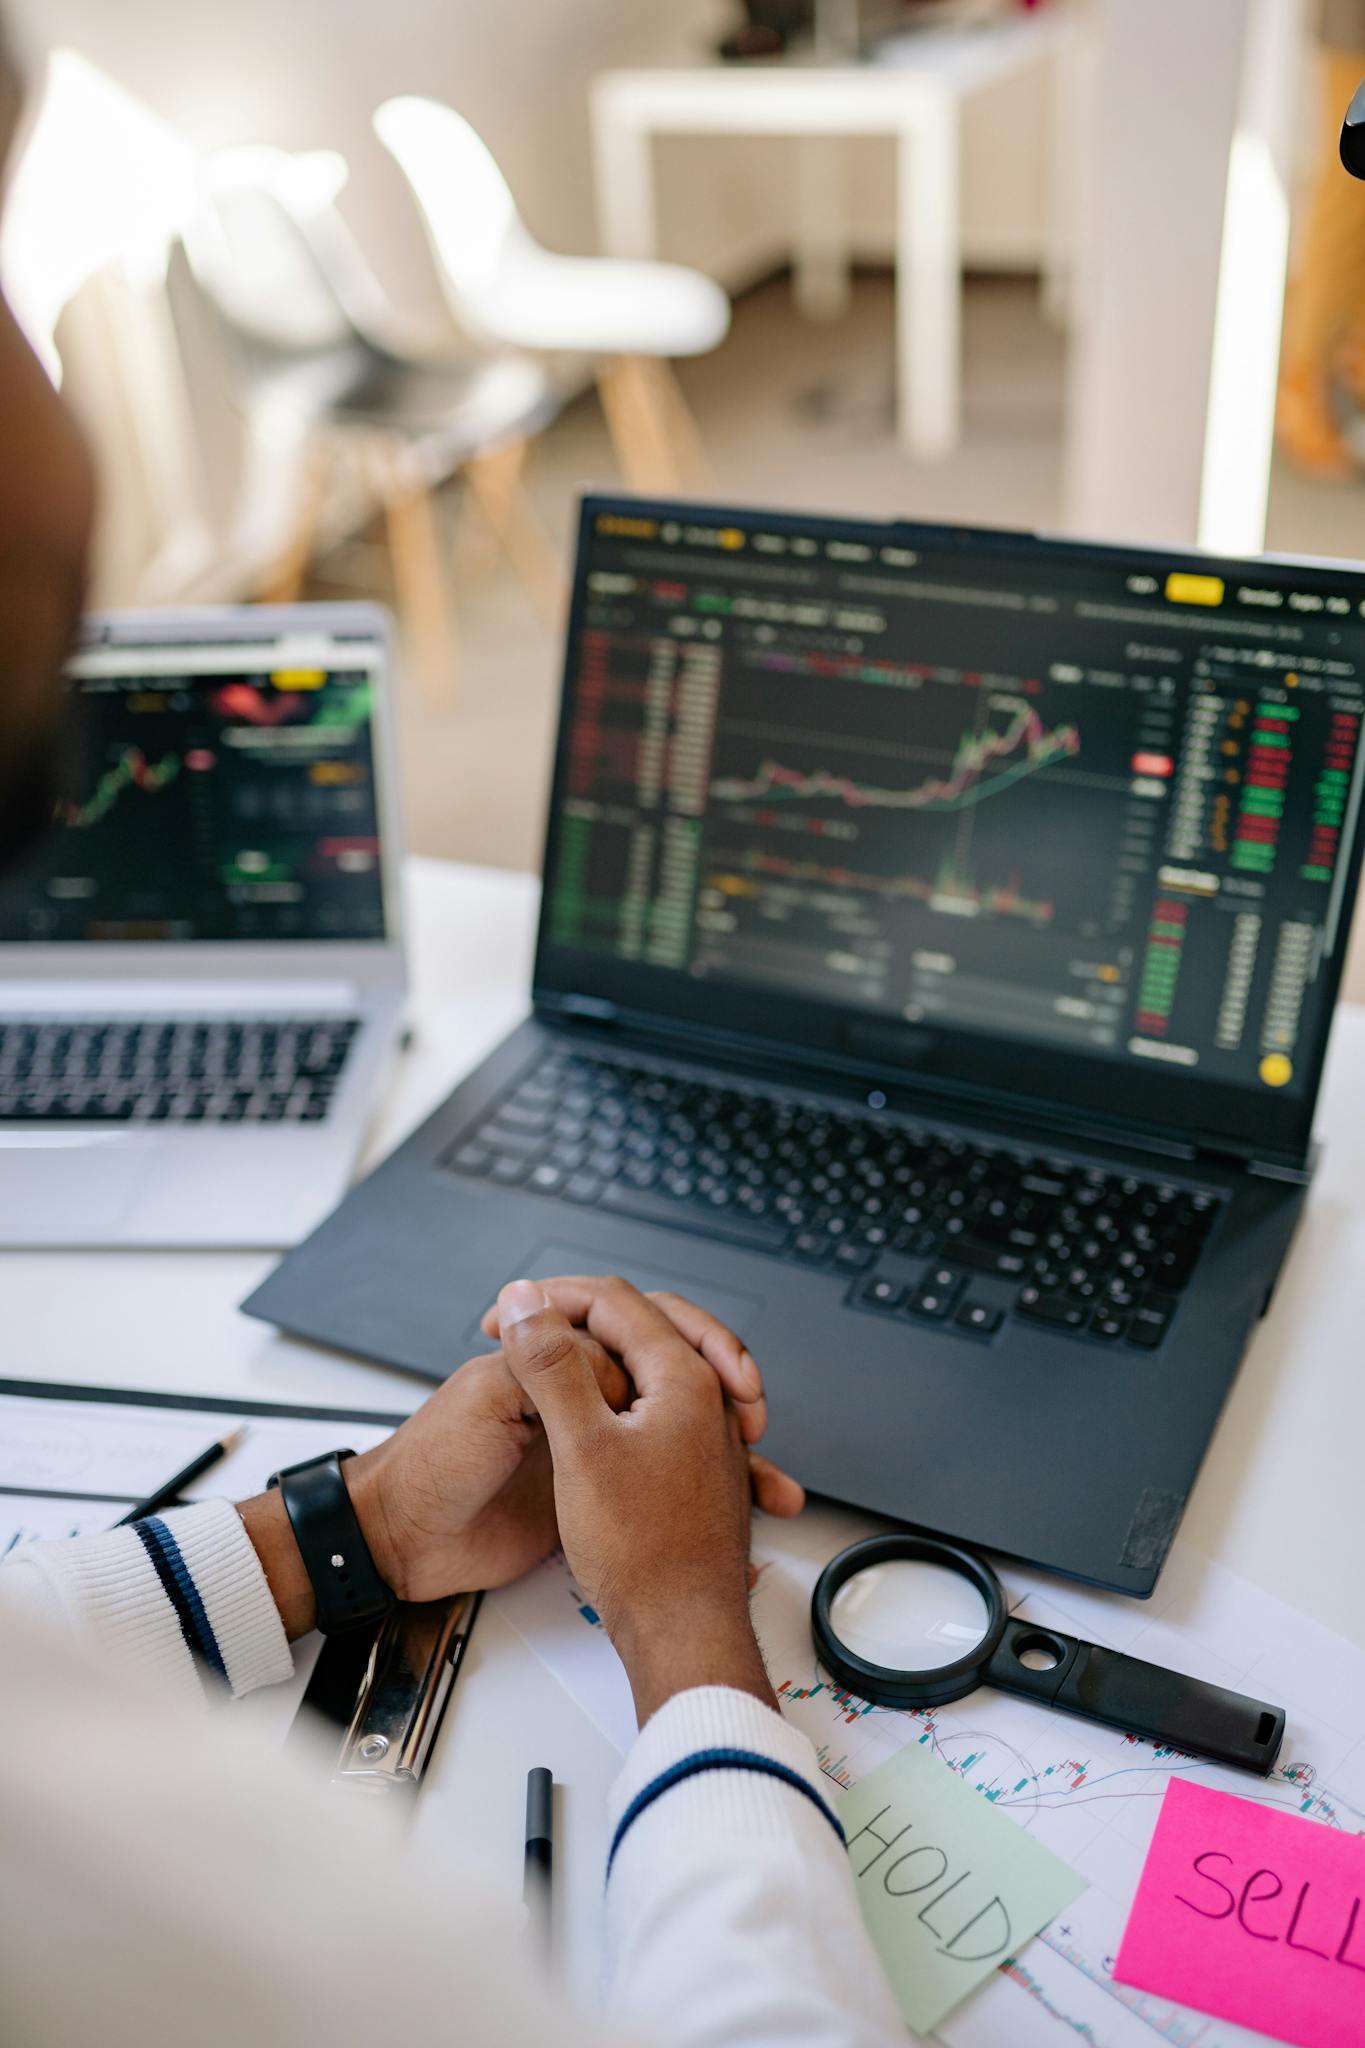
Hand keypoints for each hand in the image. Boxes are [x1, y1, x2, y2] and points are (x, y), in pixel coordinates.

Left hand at [239, 1281, 783, 1634]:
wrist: (402, 1543)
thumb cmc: (431, 1465)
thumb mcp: (489, 1401)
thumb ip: (552, 1373)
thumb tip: (616, 1359)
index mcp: (557, 1359)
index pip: (641, 1327)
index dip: (689, 1344)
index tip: (721, 1380)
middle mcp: (584, 1394)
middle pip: (676, 1373)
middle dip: (727, 1389)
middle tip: (752, 1418)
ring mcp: (595, 1444)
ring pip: (684, 1431)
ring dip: (733, 1450)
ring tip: (769, 1480)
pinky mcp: (597, 1494)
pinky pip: (664, 1486)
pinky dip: (708, 1497)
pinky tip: (744, 1515)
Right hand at [490, 1275, 804, 1725]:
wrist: (682, 1633)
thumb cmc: (641, 1553)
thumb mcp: (580, 1447)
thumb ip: (553, 1366)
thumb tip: (527, 1303)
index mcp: (685, 1379)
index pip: (617, 1302)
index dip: (553, 1300)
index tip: (508, 1318)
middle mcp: (709, 1399)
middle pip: (652, 1320)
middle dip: (592, 1313)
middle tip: (540, 1321)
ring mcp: (709, 1434)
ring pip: (661, 1362)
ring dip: (612, 1352)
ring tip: (562, 1360)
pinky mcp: (699, 1467)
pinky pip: (666, 1404)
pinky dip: (628, 1392)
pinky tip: (602, 1414)